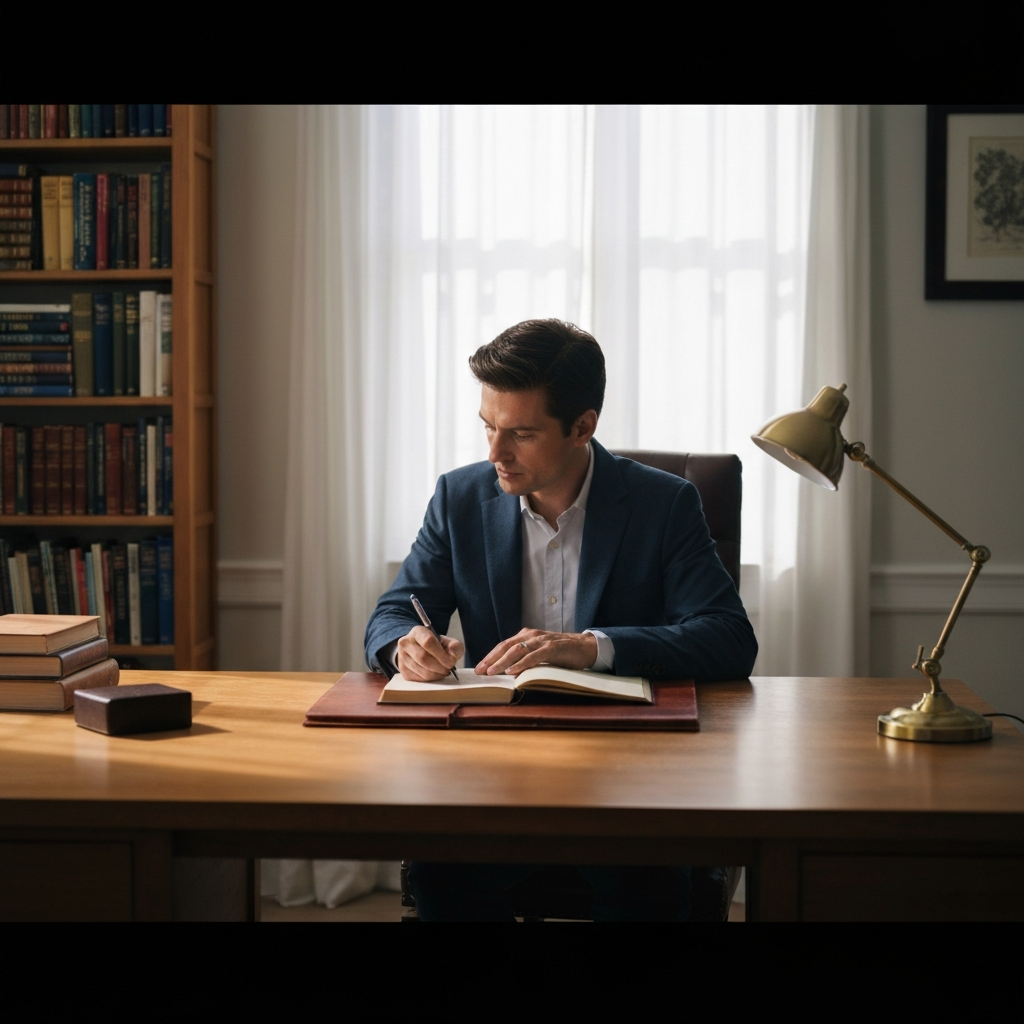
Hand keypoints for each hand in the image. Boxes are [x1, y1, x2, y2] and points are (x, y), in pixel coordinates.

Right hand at [396, 626, 464, 680]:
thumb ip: (455, 646)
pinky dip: (430, 679)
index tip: (451, 662)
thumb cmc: (435, 645)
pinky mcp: (403, 670)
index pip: (428, 642)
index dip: (441, 655)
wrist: (420, 650)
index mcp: (418, 632)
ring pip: (421, 671)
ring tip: (443, 672)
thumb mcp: (447, 641)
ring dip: (436, 675)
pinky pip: (419, 679)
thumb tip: (453, 655)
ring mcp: (402, 657)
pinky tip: (435, 674)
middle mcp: (406, 643)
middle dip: (440, 667)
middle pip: (423, 658)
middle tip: (448, 670)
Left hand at [475, 629, 597, 676]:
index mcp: (526, 636)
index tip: (479, 668)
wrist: (586, 647)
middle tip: (480, 671)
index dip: (490, 656)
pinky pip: (533, 656)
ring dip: (502, 662)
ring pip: (517, 650)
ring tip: (492, 672)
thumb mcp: (539, 653)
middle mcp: (532, 635)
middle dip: (491, 659)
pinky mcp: (552, 648)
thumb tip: (507, 672)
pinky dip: (522, 664)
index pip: (504, 645)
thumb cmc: (561, 653)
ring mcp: (542, 640)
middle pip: (506, 646)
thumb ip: (525, 657)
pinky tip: (512, 671)